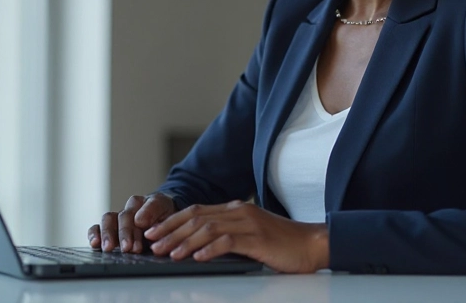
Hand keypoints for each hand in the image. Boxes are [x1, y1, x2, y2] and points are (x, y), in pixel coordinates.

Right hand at [88, 193, 175, 253]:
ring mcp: (118, 218)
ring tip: (109, 248)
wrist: (164, 217)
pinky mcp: (110, 228)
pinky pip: (97, 227)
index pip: (137, 212)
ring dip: (108, 234)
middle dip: (124, 233)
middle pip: (122, 217)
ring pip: (108, 220)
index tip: (138, 237)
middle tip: (127, 248)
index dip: (136, 227)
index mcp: (143, 202)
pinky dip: (94, 234)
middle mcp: (128, 208)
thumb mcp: (166, 210)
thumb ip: (154, 211)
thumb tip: (139, 220)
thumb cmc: (165, 215)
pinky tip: (94, 243)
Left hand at [144, 200, 328, 272]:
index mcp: (236, 209)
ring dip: (184, 241)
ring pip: (207, 228)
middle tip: (152, 244)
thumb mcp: (250, 236)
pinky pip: (228, 241)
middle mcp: (239, 211)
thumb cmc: (282, 245)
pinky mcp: (258, 238)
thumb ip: (228, 236)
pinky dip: (208, 249)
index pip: (196, 211)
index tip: (153, 231)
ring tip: (168, 253)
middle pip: (196, 217)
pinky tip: (196, 257)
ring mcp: (249, 223)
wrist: (313, 244)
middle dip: (170, 231)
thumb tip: (196, 248)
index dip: (171, 221)